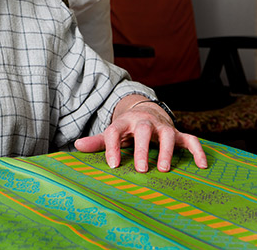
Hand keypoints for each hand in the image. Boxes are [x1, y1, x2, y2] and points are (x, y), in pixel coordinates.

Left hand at [74, 95, 206, 172]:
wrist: (146, 111)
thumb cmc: (128, 128)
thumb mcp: (113, 132)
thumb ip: (98, 141)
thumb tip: (77, 145)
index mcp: (125, 122)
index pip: (115, 130)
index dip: (112, 146)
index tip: (113, 165)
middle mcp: (144, 122)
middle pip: (143, 129)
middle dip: (143, 148)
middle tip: (142, 168)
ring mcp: (162, 127)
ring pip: (167, 133)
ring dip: (167, 150)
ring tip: (165, 168)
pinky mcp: (177, 132)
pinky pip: (190, 139)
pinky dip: (197, 150)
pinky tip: (202, 165)